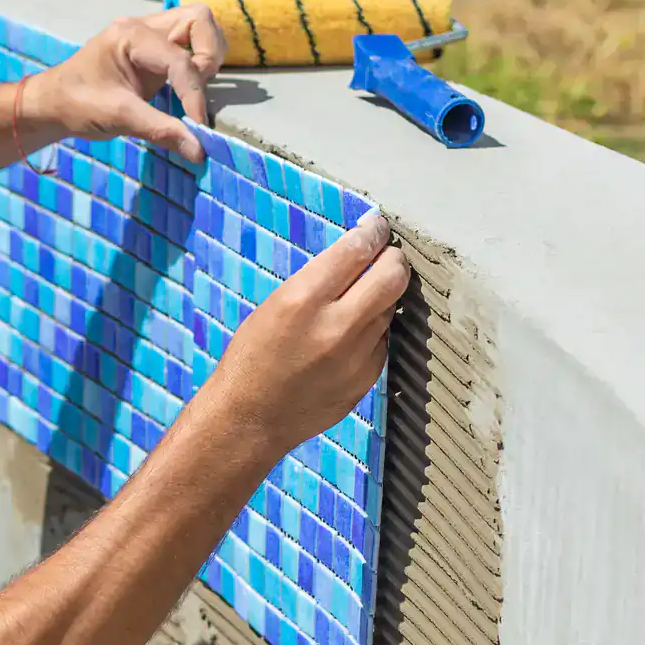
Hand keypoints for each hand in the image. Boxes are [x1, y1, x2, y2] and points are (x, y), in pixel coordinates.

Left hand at [24, 4, 228, 161]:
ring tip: (191, 92)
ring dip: (206, 57)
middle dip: (208, 55)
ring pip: (198, 28)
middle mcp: (144, 27)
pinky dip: (197, 64)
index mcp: (130, 36)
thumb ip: (160, 130)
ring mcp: (151, 35)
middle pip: (198, 20)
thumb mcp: (116, 117)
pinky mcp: (156, 50)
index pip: (179, 59)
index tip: (197, 128)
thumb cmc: (76, 105)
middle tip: (197, 91)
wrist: (53, 103)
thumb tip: (199, 151)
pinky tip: (185, 91)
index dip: (194, 95)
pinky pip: (189, 45)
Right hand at [197, 211, 410, 455]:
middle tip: (388, 254)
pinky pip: (383, 340)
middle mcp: (336, 326)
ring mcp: (356, 356)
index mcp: (303, 299)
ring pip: (390, 308)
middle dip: (394, 258)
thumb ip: (318, 280)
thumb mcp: (274, 305)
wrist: (250, 418)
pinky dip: (373, 330)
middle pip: (393, 276)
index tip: (378, 227)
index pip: (357, 250)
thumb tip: (359, 253)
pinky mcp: (367, 378)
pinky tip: (349, 337)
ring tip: (359, 299)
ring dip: (382, 296)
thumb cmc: (252, 356)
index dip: (374, 232)